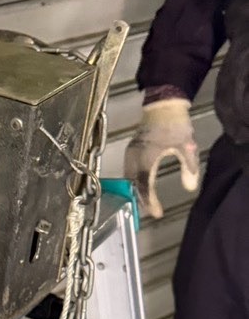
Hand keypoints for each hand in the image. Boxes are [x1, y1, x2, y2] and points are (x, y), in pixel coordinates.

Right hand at [124, 97, 199, 219]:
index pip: (145, 185)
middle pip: (133, 184)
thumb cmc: (174, 125)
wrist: (162, 105)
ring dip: (136, 190)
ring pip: (129, 178)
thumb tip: (190, 187)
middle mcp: (134, 158)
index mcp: (146, 158)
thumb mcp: (186, 146)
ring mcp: (130, 153)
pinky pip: (129, 170)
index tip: (157, 213)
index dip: (149, 201)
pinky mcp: (131, 149)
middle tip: (151, 210)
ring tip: (146, 201)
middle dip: (141, 199)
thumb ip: (189, 168)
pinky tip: (142, 185)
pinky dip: (134, 181)